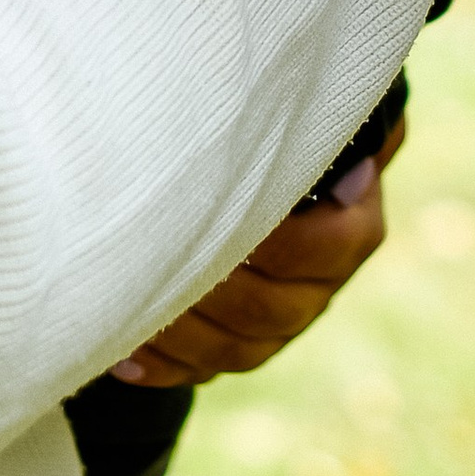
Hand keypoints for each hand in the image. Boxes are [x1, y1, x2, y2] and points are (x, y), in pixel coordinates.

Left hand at [111, 118, 404, 385]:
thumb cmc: (284, 118)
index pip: (319, 249)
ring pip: (236, 349)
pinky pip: (205, 370)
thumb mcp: (312, 105)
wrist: (264, 157)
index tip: (212, 211)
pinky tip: (122, 354)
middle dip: (206, 291)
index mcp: (352, 226)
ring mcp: (283, 323)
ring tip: (126, 306)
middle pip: (270, 311)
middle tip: (148, 261)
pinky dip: (163, 367)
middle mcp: (322, 284)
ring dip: (179, 334)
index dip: (269, 240)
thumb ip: (322, 113)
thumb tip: (337, 145)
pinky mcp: (242, 346)